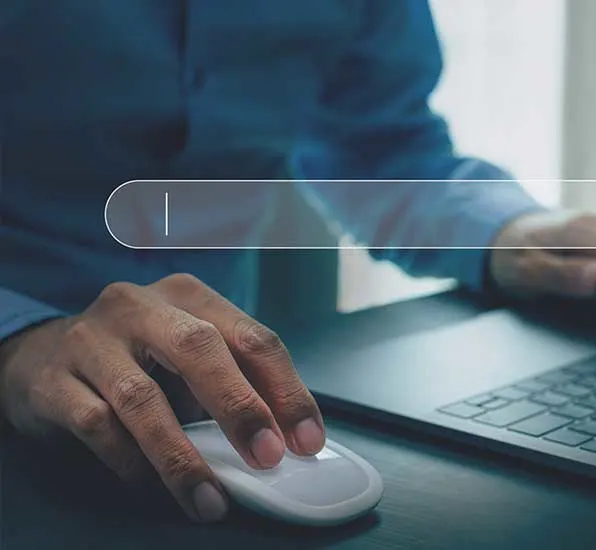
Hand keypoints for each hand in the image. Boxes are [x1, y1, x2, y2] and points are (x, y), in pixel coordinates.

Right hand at [0, 274, 324, 522]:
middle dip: (239, 407)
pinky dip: (129, 461)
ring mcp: (91, 339)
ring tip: (209, 499)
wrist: (41, 357)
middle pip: (200, 349)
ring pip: (142, 398)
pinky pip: (96, 424)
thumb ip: (237, 382)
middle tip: (266, 457)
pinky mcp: (53, 379)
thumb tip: (288, 437)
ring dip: (181, 456)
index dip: (286, 390)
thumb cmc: (138, 358)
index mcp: (189, 296)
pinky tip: (151, 486)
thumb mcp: (191, 358)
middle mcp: (139, 305)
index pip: (252, 337)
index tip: (307, 440)